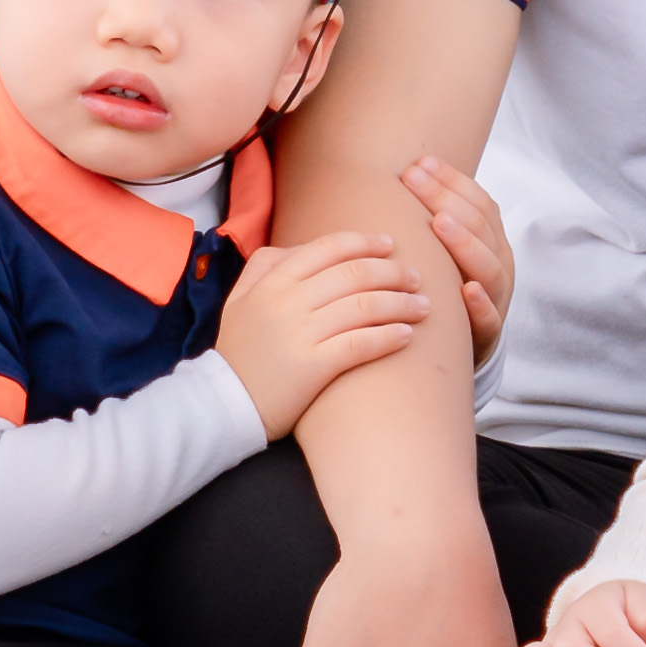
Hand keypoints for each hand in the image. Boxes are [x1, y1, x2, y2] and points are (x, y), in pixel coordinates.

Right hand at [218, 228, 432, 435]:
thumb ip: (267, 266)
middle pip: (355, 273)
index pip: (329, 247)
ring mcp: (300, 333)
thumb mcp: (240, 298)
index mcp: (273, 279)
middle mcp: (288, 301)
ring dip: (401, 303)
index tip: (391, 244)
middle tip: (416, 277)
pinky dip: (389, 337)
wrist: (222, 404)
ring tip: (423, 306)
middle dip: (393, 272)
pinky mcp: (313, 367)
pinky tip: (407, 336)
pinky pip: (361, 344)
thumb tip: (306, 247)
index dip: (365, 242)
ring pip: (364, 306)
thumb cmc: (238, 351)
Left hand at [400, 157, 514, 362]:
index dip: (451, 180)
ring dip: (465, 243)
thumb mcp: (446, 251)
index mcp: (492, 240)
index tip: (420, 162)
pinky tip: (467, 290)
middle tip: (413, 178)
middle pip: (480, 225)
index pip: (478, 202)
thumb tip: (398, 173)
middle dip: (446, 198)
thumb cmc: (447, 287)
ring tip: (440, 222)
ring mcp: (497, 298)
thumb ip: (433, 218)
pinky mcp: (488, 334)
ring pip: (489, 267)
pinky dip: (481, 303)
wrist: (466, 347)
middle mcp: (499, 263)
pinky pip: (490, 318)